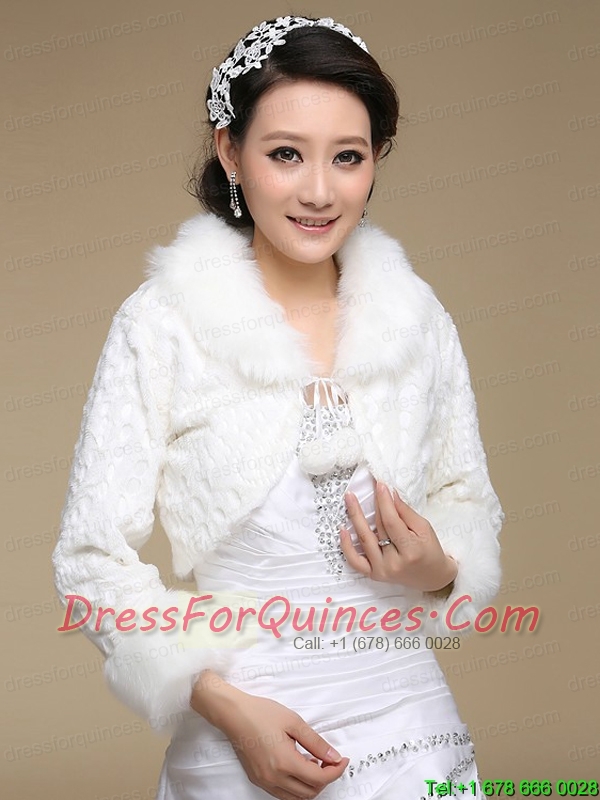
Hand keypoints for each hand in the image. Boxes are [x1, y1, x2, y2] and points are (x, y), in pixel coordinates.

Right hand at [191, 671, 348, 799]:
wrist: (234, 714)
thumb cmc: (260, 713)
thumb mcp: (294, 722)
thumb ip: (316, 742)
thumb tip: (334, 756)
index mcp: (284, 763)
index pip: (319, 779)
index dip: (336, 771)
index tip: (343, 760)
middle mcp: (274, 778)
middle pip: (310, 792)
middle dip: (325, 778)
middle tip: (329, 759)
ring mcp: (265, 782)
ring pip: (297, 797)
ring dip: (311, 784)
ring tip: (313, 761)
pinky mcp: (259, 780)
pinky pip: (283, 793)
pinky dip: (296, 785)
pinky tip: (297, 765)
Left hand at [340, 481, 457, 591]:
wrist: (432, 576)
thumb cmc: (430, 550)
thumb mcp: (424, 528)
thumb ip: (405, 512)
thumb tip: (390, 494)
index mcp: (411, 550)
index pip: (391, 522)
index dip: (384, 502)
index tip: (380, 485)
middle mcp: (394, 563)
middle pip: (379, 528)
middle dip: (374, 504)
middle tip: (368, 486)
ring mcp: (382, 570)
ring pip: (365, 540)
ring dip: (355, 517)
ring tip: (350, 499)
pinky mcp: (374, 574)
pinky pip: (355, 561)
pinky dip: (346, 546)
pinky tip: (342, 529)